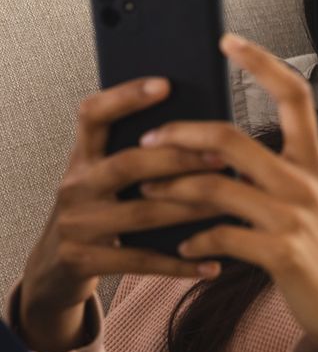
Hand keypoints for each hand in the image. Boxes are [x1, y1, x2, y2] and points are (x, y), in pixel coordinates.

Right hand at [18, 75, 231, 351]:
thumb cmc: (97, 212)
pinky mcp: (83, 260)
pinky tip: (213, 265)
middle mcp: (75, 186)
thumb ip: (134, 156)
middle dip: (178, 159)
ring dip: (190, 209)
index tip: (165, 84)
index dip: (126, 98)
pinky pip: (141, 261)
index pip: (93, 115)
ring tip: (229, 206)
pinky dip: (180, 264)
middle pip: (128, 164)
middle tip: (221, 157)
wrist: (54, 266)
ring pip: (141, 214)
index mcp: (81, 157)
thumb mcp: (102, 178)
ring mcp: (77, 224)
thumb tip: (202, 135)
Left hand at [137, 34, 317, 349]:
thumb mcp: (314, 204)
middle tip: (148, 140)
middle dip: (179, 135)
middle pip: (230, 139)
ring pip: (214, 187)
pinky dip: (194, 240)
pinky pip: (221, 236)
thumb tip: (220, 155)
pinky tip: (184, 247)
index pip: (294, 96)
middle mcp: (305, 183)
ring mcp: (294, 218)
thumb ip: (279, 175)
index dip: (261, 62)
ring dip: (172, 190)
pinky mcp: (282, 253)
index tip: (228, 40)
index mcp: (314, 164)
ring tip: (150, 195)